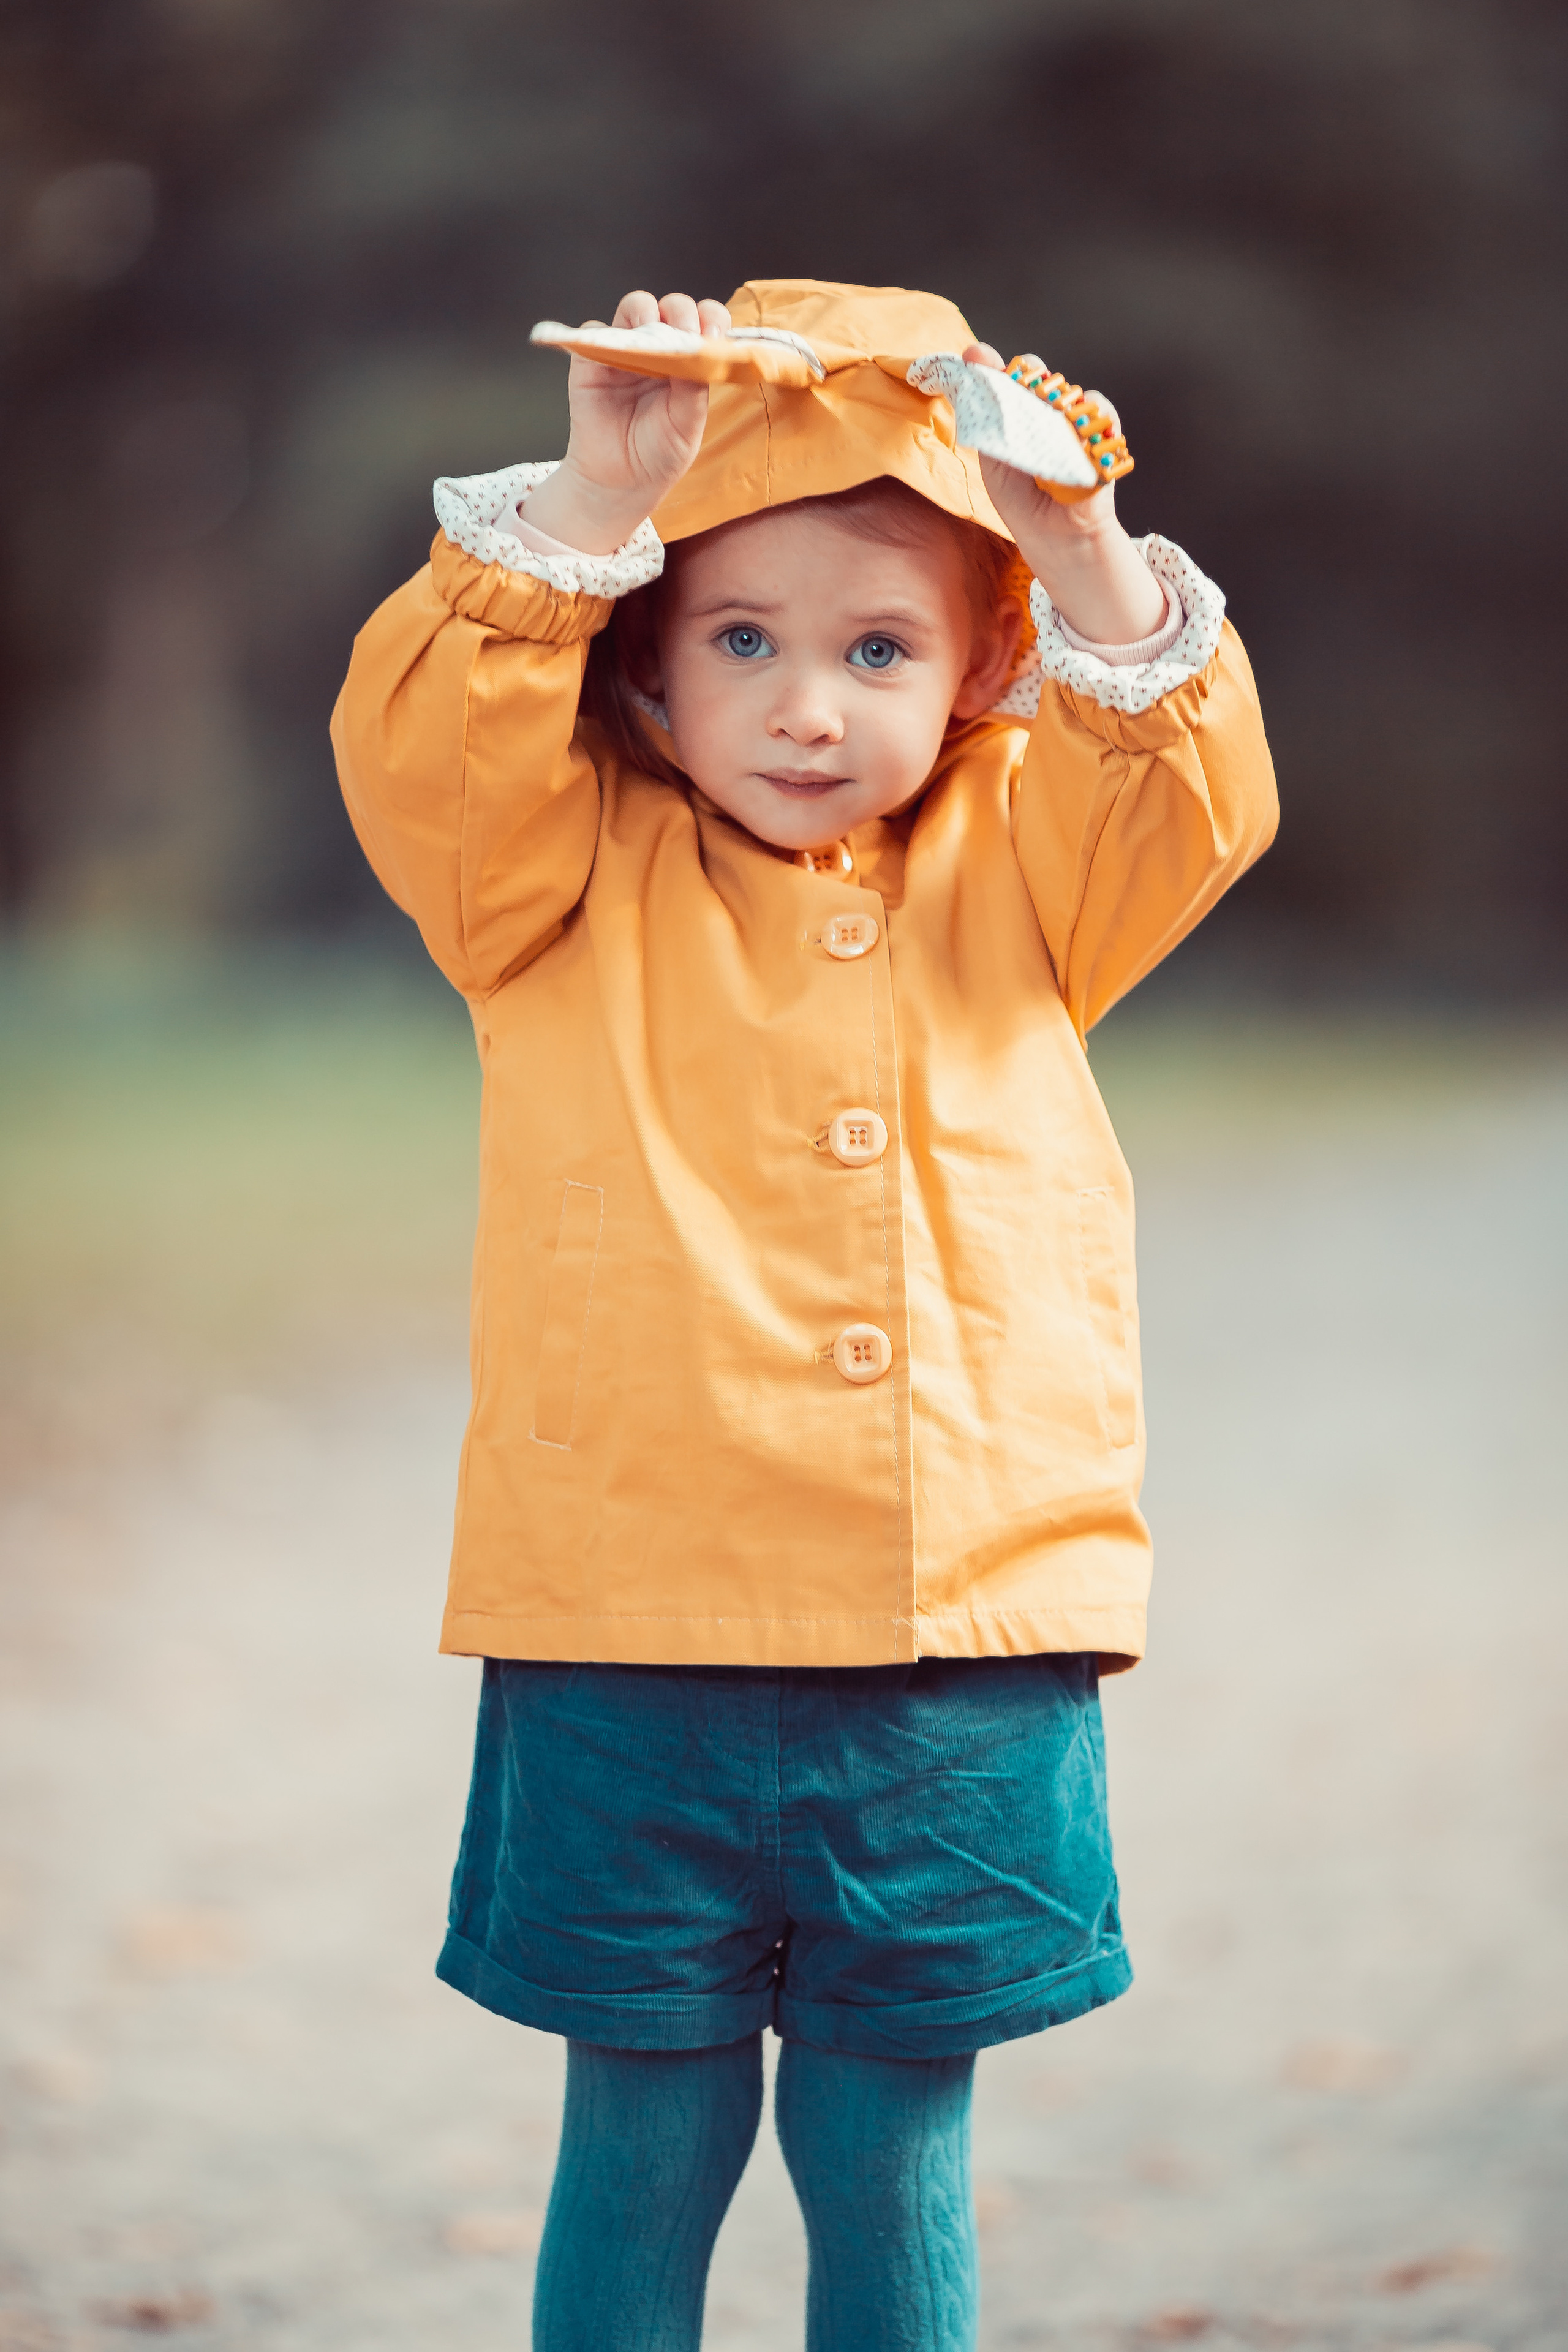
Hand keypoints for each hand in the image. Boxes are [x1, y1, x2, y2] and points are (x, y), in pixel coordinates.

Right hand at [524, 290, 731, 553]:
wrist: (620, 482)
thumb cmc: (658, 454)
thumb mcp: (687, 427)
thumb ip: (695, 390)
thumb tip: (699, 352)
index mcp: (690, 361)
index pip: (706, 324)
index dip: (712, 319)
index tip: (715, 335)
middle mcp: (661, 349)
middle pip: (673, 308)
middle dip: (682, 313)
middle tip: (684, 334)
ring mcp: (627, 349)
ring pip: (636, 307)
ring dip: (644, 312)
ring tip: (650, 333)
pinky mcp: (593, 357)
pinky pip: (594, 330)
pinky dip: (602, 334)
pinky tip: (612, 353)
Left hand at [963, 342, 1166, 644]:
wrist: (1054, 535)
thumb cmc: (1021, 499)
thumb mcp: (993, 454)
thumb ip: (983, 410)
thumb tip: (972, 354)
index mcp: (1019, 416)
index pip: (1013, 376)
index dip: (1003, 369)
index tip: (986, 364)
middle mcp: (1048, 414)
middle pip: (1042, 377)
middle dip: (1030, 380)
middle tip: (1020, 395)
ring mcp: (1076, 423)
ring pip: (1069, 391)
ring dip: (1055, 403)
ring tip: (1043, 432)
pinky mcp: (1102, 436)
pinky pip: (1101, 410)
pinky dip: (1091, 414)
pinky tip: (1077, 431)